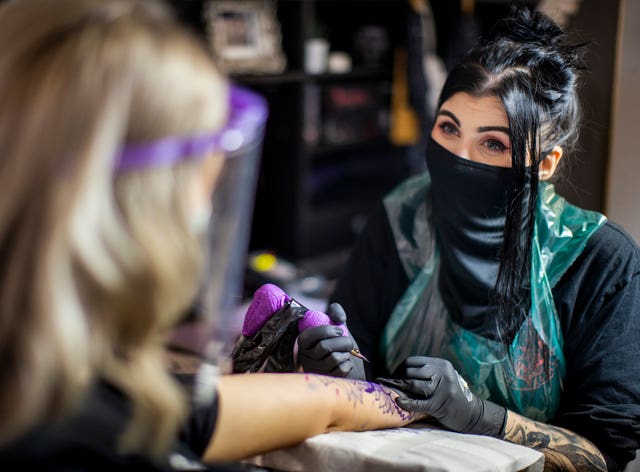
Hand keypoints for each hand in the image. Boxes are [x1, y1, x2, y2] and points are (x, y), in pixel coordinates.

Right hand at [297, 303, 365, 379]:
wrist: (346, 361)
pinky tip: (345, 363)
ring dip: (345, 353)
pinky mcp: (326, 379)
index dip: (327, 330)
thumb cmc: (338, 341)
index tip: (340, 330)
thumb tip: (338, 317)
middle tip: (349, 342)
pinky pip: (341, 370)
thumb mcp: (336, 324)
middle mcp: (305, 356)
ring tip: (346, 352)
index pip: (311, 335)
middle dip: (342, 342)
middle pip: (324, 347)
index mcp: (304, 341)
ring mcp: (315, 370)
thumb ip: (336, 313)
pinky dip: (348, 364)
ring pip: (334, 358)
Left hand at [377, 356, 504, 436]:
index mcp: (441, 364)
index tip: (393, 376)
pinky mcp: (442, 404)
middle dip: (398, 379)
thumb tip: (396, 373)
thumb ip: (425, 372)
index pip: (412, 361)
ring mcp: (444, 389)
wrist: (471, 414)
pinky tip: (399, 401)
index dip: (400, 368)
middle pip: (411, 372)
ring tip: (392, 391)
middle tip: (390, 385)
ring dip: (401, 389)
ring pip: (414, 385)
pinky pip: (420, 403)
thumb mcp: (442, 378)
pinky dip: (407, 402)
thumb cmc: (450, 396)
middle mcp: (443, 373)